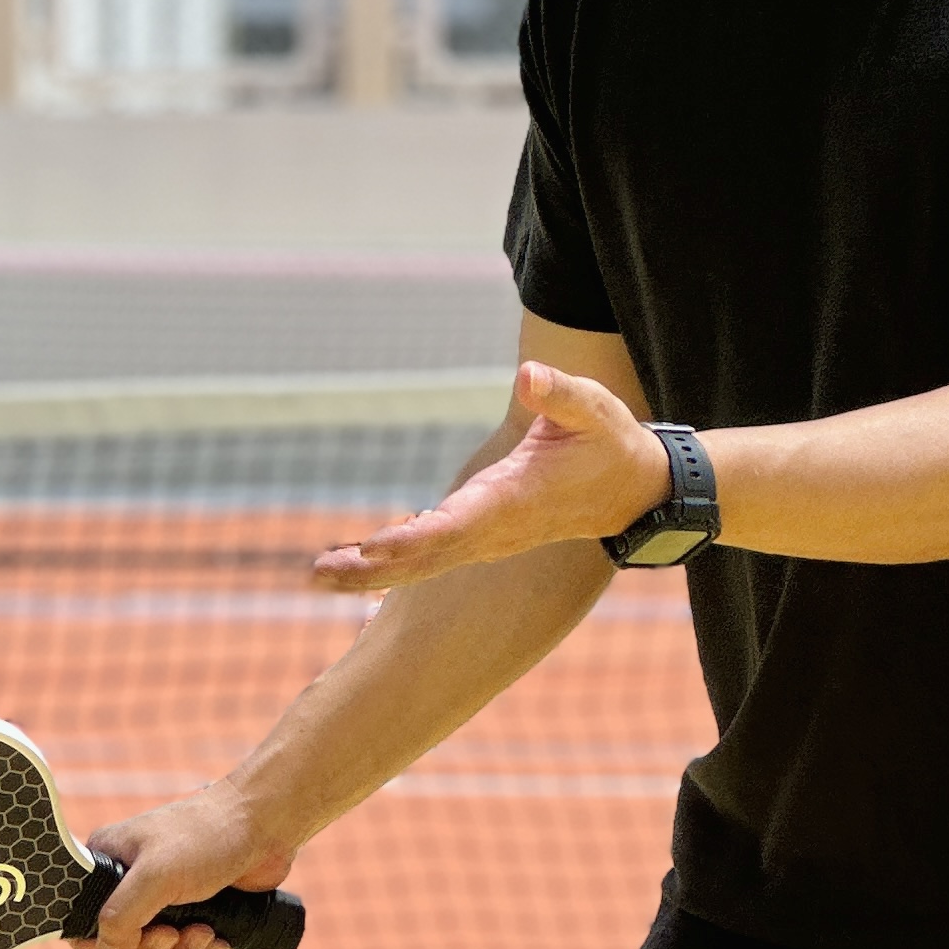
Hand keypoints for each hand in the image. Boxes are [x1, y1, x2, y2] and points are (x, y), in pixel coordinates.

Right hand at [73, 787, 298, 948]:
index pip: (83, 919)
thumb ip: (122, 917)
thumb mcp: (155, 875)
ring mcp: (167, 900)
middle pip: (125, 945)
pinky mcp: (200, 913)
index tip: (128, 948)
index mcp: (107, 864)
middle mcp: (132, 883)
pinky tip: (220, 943)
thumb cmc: (205, 837)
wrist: (265, 825)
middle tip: (175, 935)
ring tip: (206, 934)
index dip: (101, 945)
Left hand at [311, 362, 669, 592]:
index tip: (373, 549)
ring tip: (318, 573)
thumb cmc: (609, 443)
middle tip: (320, 573)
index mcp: (513, 499)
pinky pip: (430, 556)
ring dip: (371, 572)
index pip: (456, 525)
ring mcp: (487, 538)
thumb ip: (560, 393)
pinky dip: (390, 564)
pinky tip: (350, 564)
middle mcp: (494, 529)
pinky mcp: (481, 535)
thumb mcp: (594, 410)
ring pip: (423, 563)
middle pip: (427, 557)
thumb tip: (529, 375)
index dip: (413, 540)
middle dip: (373, 568)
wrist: (631, 490)